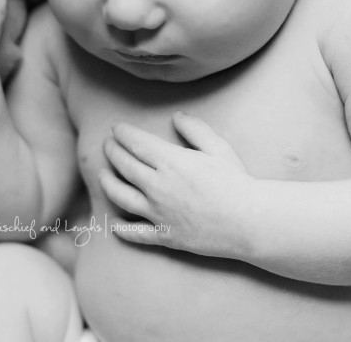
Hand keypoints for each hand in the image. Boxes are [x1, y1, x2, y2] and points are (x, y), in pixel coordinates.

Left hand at [98, 111, 252, 257]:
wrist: (248, 222)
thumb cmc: (237, 182)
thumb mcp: (218, 148)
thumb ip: (195, 129)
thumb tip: (177, 116)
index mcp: (170, 161)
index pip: (135, 143)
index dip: (122, 133)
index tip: (116, 128)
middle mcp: (157, 186)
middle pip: (124, 165)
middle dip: (111, 152)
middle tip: (107, 145)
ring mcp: (158, 213)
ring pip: (120, 196)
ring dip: (107, 183)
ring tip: (102, 176)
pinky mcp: (164, 235)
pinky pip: (135, 233)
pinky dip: (121, 228)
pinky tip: (114, 224)